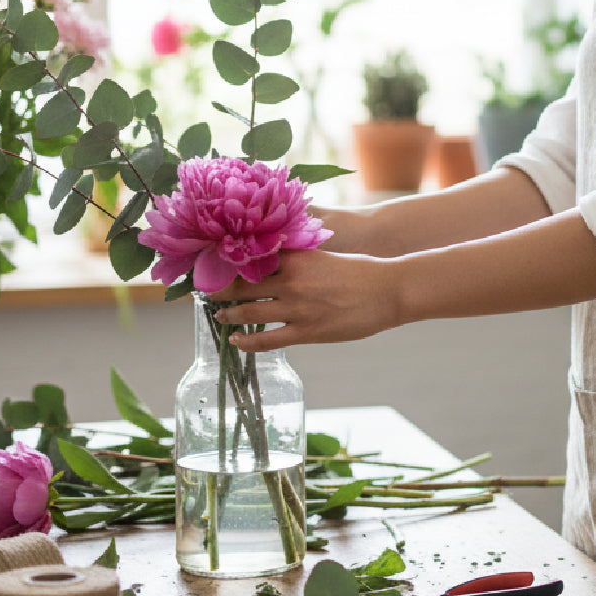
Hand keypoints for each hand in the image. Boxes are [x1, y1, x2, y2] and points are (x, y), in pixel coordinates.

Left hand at [210, 248, 401, 352]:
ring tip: (219, 315)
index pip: (251, 256)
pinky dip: (247, 342)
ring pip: (249, 311)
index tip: (211, 265)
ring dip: (229, 314)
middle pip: (242, 283)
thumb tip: (272, 259)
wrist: (389, 291)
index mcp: (297, 255)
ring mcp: (298, 307)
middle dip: (220, 288)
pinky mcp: (307, 331)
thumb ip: (297, 257)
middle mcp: (292, 279)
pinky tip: (236, 341)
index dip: (228, 262)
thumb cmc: (360, 270)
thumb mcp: (324, 253)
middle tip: (206, 292)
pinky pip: (267, 339)